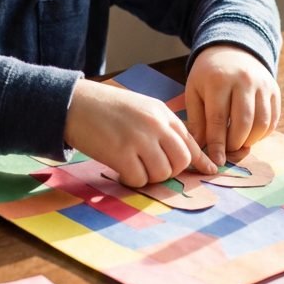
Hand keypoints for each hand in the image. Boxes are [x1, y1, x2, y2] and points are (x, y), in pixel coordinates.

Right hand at [64, 78, 218, 186]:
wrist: (73, 103)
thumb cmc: (105, 107)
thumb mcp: (141, 108)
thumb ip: (162, 127)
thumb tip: (182, 154)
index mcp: (162, 113)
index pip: (191, 141)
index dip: (201, 161)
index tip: (210, 171)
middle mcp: (155, 125)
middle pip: (181, 161)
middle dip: (170, 171)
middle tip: (151, 169)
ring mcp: (140, 139)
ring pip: (162, 173)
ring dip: (149, 177)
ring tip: (133, 167)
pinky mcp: (121, 153)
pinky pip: (139, 180)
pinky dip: (131, 181)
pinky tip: (120, 172)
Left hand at [186, 45, 280, 165]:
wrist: (231, 50)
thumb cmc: (208, 75)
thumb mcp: (194, 91)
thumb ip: (197, 120)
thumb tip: (199, 150)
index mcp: (219, 81)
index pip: (219, 119)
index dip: (218, 143)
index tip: (216, 161)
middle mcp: (244, 81)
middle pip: (243, 123)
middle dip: (235, 144)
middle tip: (227, 152)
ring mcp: (262, 85)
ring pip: (262, 123)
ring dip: (250, 141)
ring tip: (238, 144)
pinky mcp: (274, 90)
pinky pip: (273, 119)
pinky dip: (262, 134)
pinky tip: (250, 136)